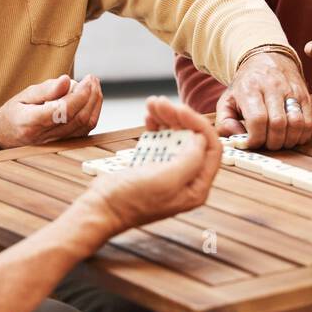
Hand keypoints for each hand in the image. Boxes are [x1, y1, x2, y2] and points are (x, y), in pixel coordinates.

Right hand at [0, 74, 102, 148]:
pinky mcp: (66, 143)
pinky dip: (93, 113)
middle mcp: (45, 136)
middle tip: (92, 79)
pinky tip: (91, 99)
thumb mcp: (24, 95)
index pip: (62, 111)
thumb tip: (67, 80)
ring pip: (85, 125)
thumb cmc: (15, 113)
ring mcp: (57, 143)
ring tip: (93, 85)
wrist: (6, 135)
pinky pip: (86, 130)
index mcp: (31, 123)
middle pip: (78, 118)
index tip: (87, 79)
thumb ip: (46, 89)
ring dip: (95, 103)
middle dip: (91, 96)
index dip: (80, 95)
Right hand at [84, 96, 219, 231]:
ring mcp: (170, 172)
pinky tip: (149, 117)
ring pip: (177, 136)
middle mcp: (187, 180)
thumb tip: (202, 139)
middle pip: (194, 139)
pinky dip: (157, 126)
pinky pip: (161, 140)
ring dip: (167, 117)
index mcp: (196, 188)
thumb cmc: (131, 201)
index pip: (211, 149)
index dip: (199, 126)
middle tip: (162, 103)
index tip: (180, 110)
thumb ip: (191, 160)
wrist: (100, 208)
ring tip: (152, 103)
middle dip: (180, 117)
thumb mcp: (166, 180)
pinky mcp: (153, 165)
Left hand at [216, 49, 311, 149]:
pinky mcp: (305, 95)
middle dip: (273, 142)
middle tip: (267, 145)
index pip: (257, 119)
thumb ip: (224, 123)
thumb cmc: (245, 86)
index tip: (253, 143)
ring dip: (289, 140)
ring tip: (280, 142)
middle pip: (278, 124)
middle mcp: (272, 87)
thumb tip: (238, 140)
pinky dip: (302, 135)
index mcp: (250, 89)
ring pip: (296, 123)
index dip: (256, 138)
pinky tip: (292, 136)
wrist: (266, 59)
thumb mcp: (227, 101)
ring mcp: (291, 91)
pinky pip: (308, 121)